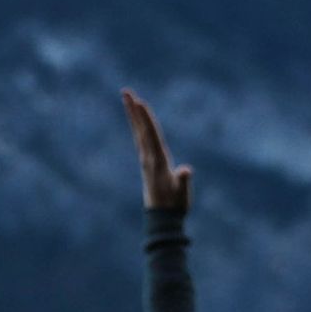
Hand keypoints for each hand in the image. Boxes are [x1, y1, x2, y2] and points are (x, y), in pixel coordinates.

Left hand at [122, 89, 192, 211]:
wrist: (162, 219)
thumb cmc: (175, 205)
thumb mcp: (182, 193)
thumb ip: (183, 181)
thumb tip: (185, 171)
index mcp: (157, 161)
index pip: (151, 135)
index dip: (146, 118)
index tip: (139, 102)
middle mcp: (148, 158)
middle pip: (140, 129)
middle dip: (134, 110)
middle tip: (126, 92)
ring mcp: (147, 161)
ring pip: (139, 133)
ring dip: (134, 116)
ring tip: (129, 100)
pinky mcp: (148, 164)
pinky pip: (142, 140)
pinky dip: (139, 128)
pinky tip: (137, 122)